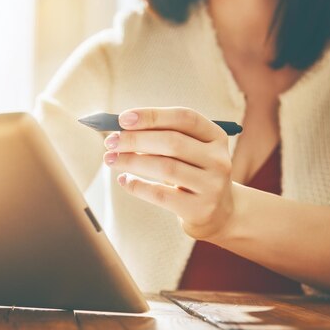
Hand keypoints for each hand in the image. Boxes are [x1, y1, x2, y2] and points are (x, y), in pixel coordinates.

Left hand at [103, 107, 234, 240]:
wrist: (219, 213)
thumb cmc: (193, 174)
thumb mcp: (188, 152)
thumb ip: (162, 136)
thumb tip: (121, 126)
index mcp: (216, 137)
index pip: (184, 118)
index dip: (152, 116)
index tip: (122, 118)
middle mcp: (218, 159)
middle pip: (173, 142)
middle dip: (136, 139)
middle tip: (110, 141)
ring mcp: (211, 186)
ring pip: (165, 167)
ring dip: (132, 161)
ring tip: (110, 159)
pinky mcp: (199, 209)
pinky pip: (160, 195)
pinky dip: (137, 186)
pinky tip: (123, 180)